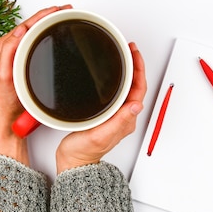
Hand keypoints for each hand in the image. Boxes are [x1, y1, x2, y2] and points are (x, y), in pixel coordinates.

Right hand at [0, 5, 71, 164]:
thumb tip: (72, 57)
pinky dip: (17, 38)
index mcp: (18, 51)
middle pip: (28, 24)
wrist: (10, 120)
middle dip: (46, 14)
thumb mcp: (40, 79)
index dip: (49, 16)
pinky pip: (8, 48)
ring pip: (19, 31)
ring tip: (51, 13)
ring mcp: (4, 59)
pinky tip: (27, 30)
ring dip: (35, 20)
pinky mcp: (2, 70)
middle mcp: (9, 51)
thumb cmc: (23, 101)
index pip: (34, 26)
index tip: (66, 10)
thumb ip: (49, 65)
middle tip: (64, 8)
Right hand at [56, 42, 146, 173]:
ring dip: (128, 71)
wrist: (74, 162)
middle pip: (136, 86)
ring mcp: (116, 116)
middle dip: (135, 66)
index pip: (139, 89)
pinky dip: (118, 80)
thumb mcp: (100, 135)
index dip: (139, 70)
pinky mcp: (107, 115)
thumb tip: (136, 106)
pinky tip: (112, 74)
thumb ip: (119, 121)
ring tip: (124, 56)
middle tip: (130, 49)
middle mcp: (124, 117)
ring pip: (128, 89)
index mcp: (126, 119)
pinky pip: (118, 93)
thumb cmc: (84, 151)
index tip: (134, 54)